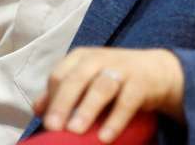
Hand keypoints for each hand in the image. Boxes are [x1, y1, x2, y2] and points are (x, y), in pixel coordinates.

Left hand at [33, 47, 184, 142]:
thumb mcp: (86, 80)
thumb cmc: (113, 78)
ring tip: (75, 131)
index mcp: (81, 58)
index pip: (59, 75)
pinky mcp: (140, 82)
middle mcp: (99, 59)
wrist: (157, 71)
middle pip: (76, 79)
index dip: (51, 98)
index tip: (47, 122)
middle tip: (53, 127)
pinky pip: (127, 101)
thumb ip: (62, 93)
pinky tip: (105, 137)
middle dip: (63, 103)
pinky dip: (115, 119)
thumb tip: (37, 109)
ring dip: (87, 109)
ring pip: (101, 87)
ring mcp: (121, 69)